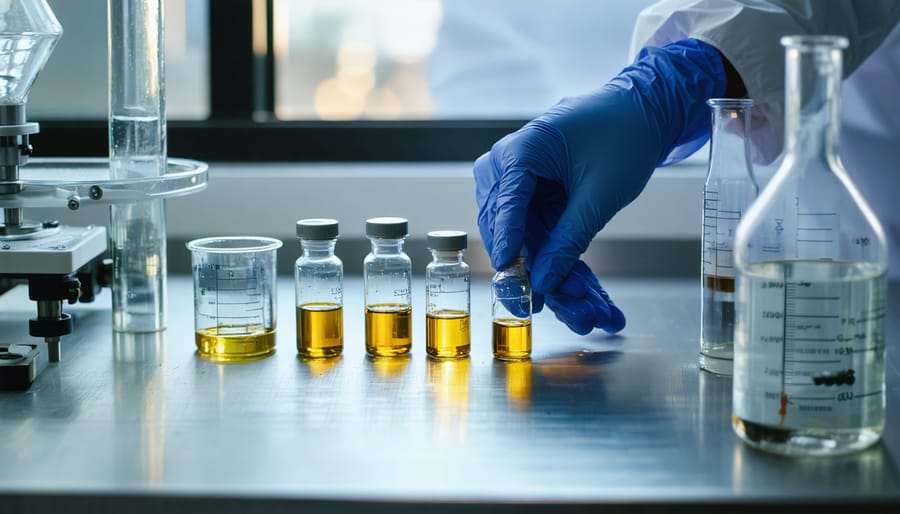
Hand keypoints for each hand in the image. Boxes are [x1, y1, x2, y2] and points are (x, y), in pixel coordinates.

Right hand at [475, 39, 726, 333]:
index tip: (515, 286)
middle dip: (542, 278)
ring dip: (558, 281)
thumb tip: (543, 282)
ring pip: (528, 246)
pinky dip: (564, 266)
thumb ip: (568, 238)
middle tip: (569, 313)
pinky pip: (543, 240)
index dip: (509, 252)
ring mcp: (519, 186)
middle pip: (511, 235)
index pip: (504, 209)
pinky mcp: (535, 201)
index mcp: (520, 152)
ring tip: (590, 314)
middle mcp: (507, 168)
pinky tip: (591, 300)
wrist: (642, 113)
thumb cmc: (623, 137)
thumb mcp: (599, 195)